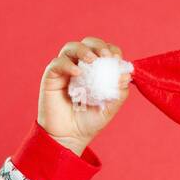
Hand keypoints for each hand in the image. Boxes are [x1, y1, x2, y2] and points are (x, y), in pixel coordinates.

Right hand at [37, 35, 132, 154]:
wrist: (69, 137)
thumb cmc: (89, 122)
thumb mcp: (109, 108)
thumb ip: (119, 93)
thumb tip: (126, 75)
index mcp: (96, 70)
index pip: (104, 51)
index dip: (112, 51)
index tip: (117, 60)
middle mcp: (80, 66)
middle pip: (88, 43)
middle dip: (99, 46)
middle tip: (105, 56)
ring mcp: (65, 69)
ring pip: (71, 47)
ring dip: (84, 50)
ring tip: (92, 60)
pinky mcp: (52, 75)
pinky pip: (58, 63)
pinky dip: (68, 64)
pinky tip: (77, 73)